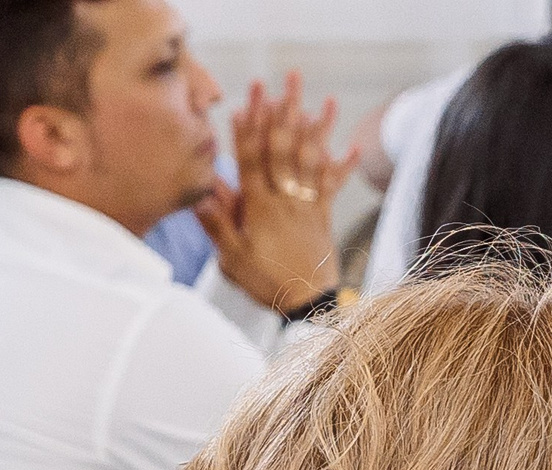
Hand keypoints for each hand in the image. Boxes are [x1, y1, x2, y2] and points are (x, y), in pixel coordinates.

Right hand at [196, 72, 357, 314]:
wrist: (309, 306)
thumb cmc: (266, 283)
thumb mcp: (232, 258)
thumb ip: (217, 223)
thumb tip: (199, 191)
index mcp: (260, 207)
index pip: (251, 160)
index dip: (249, 129)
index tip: (248, 100)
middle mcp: (286, 200)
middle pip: (283, 148)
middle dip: (282, 112)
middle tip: (285, 80)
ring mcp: (308, 206)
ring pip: (311, 159)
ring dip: (316, 127)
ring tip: (322, 98)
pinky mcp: (324, 216)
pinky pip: (333, 185)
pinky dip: (343, 164)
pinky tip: (353, 145)